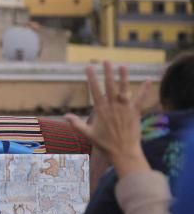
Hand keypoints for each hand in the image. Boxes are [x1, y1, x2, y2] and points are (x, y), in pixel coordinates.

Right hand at [65, 61, 151, 176]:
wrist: (123, 152)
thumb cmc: (104, 144)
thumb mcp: (87, 134)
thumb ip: (76, 124)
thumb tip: (65, 116)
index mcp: (101, 110)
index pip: (95, 90)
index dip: (91, 78)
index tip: (89, 67)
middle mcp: (113, 106)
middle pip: (110, 86)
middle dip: (108, 72)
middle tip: (106, 61)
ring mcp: (125, 109)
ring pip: (124, 89)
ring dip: (124, 77)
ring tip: (123, 65)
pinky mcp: (135, 112)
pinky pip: (141, 99)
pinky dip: (145, 90)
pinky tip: (147, 80)